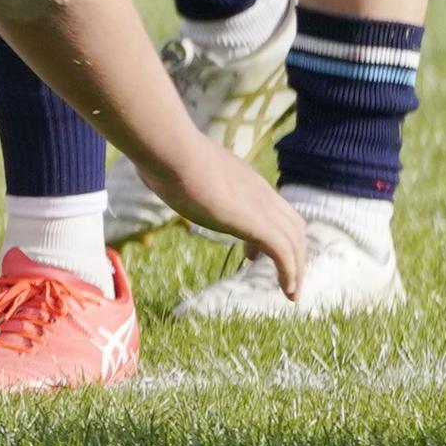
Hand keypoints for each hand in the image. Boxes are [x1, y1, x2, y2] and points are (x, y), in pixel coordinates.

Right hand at [125, 129, 307, 297]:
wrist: (173, 153)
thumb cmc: (166, 155)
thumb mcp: (173, 165)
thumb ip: (172, 172)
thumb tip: (149, 170)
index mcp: (241, 178)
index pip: (269, 206)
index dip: (268, 230)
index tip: (251, 252)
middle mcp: (259, 191)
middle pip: (293, 225)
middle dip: (293, 252)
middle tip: (282, 277)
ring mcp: (261, 207)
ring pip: (295, 241)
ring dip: (296, 269)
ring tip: (290, 292)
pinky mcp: (259, 224)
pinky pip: (285, 254)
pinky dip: (291, 274)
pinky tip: (286, 290)